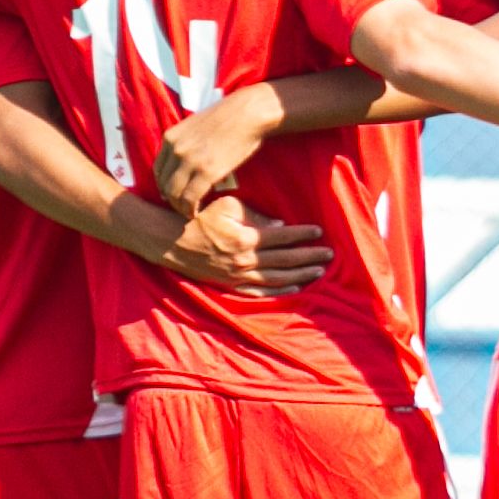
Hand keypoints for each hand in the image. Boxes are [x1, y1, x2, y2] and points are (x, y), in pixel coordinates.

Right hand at [150, 194, 334, 292]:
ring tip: (319, 271)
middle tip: (329, 254)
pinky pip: (260, 291)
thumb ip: (253, 216)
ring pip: (276, 278)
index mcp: (245, 238)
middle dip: (309, 256)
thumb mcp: (225, 206)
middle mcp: (244, 260)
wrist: (169, 241)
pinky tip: (294, 287)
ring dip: (300, 275)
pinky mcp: (230, 285)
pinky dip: (279, 290)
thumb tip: (278, 225)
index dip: (302, 235)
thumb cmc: (198, 217)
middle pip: (284, 260)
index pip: (281, 237)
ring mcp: (237, 276)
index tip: (319, 232)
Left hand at [152, 88, 286, 212]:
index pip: (158, 170)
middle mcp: (176, 150)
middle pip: (164, 184)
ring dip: (180, 207)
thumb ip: (184, 142)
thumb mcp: (195, 125)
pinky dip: (191, 209)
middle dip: (171, 200)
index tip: (172, 194)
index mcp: (170, 137)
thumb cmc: (227, 117)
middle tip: (182, 207)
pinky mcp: (207, 172)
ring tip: (189, 212)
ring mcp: (190, 161)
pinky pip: (191, 198)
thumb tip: (183, 160)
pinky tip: (197, 213)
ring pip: (174, 194)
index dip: (164, 186)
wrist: (247, 113)